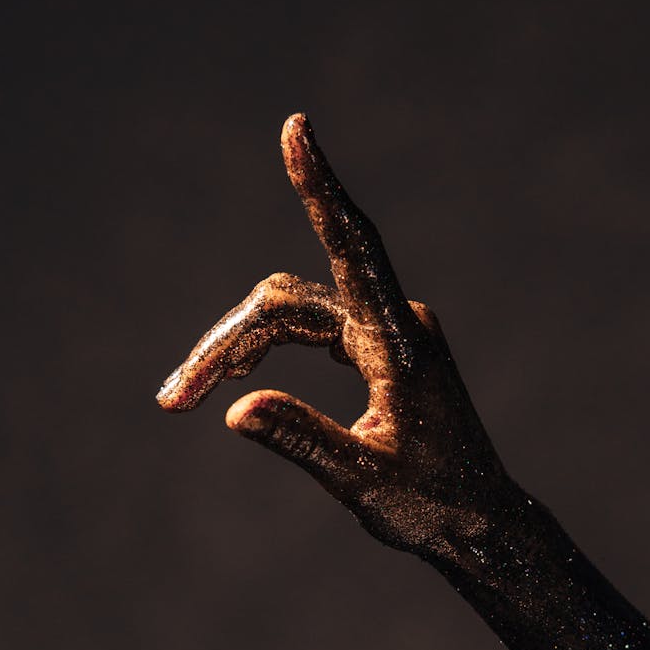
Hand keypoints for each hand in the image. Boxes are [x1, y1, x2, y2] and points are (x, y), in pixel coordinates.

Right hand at [156, 114, 523, 558]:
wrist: (476, 521)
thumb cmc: (433, 505)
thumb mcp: (362, 481)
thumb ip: (303, 441)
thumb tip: (236, 410)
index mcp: (399, 341)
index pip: (354, 247)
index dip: (320, 188)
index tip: (297, 128)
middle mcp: (393, 321)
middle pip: (285, 304)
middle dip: (225, 344)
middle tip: (173, 401)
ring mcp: (384, 330)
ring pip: (288, 316)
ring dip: (235, 350)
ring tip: (184, 399)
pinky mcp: (375, 346)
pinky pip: (306, 328)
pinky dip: (264, 349)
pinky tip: (236, 378)